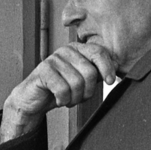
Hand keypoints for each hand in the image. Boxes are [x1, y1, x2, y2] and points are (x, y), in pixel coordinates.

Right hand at [0, 42, 117, 143]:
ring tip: (69, 99)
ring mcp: (53, 59)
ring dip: (75, 98)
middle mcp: (66, 50)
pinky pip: (62, 89)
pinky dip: (63, 100)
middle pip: (90, 72)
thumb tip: (116, 67)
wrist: (34, 98)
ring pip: (77, 83)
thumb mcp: (82, 80)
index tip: (110, 82)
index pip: (99, 52)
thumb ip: (97, 72)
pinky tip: (60, 100)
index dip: (107, 68)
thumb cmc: (60, 89)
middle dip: (88, 91)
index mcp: (78, 49)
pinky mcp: (43, 70)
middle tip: (80, 98)